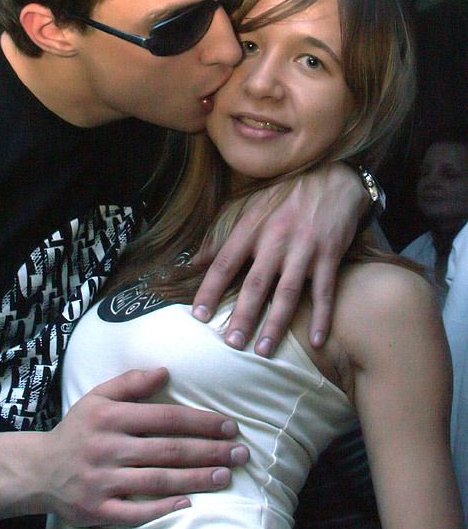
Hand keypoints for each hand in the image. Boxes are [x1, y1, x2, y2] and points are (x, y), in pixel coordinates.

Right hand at [41, 368, 248, 526]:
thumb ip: (130, 382)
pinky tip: (189, 504)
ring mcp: (102, 480)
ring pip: (158, 480)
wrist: (39, 469)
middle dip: (209, 451)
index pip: (165, 418)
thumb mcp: (97, 396)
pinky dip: (163, 509)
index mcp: (111, 416)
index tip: (229, 426)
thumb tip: (165, 371)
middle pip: (168, 450)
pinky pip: (135, 512)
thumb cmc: (78, 429)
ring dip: (196, 478)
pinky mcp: (97, 509)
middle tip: (240, 453)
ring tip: (226, 476)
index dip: (200, 422)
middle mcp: (107, 447)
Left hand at [191, 163, 367, 354]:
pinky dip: (323, 317)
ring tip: (264, 350)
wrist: (334, 178)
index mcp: (252, 228)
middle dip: (243, 315)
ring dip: (276, 324)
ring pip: (287, 292)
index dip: (210, 289)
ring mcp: (305, 248)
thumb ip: (223, 237)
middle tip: (231, 343)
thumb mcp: (251, 208)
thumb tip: (195, 262)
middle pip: (255, 284)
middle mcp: (276, 239)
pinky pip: (325, 291)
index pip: (225, 263)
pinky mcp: (330, 254)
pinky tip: (318, 341)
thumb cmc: (287, 196)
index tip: (198, 315)